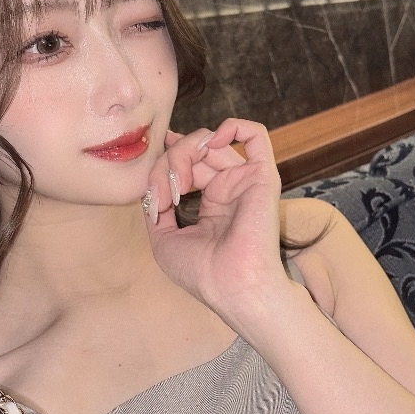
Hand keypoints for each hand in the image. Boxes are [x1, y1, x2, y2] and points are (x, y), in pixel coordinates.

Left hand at [143, 119, 286, 319]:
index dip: (167, 161)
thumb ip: (157, 207)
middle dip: (172, 159)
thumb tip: (154, 185)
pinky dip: (232, 127)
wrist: (232, 286)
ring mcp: (245, 182)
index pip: (187, 167)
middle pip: (197, 152)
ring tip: (179, 178)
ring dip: (187, 150)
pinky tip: (211, 141)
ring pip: (214, 142)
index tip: (152, 176)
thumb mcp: (164, 240)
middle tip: (166, 185)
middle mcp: (229, 190)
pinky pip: (254, 135)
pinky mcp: (261, 176)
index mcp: (212, 205)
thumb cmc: (202, 273)